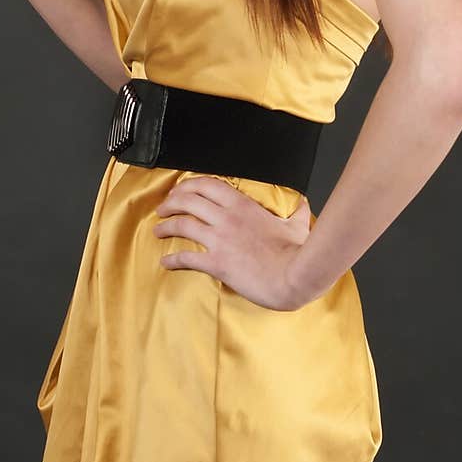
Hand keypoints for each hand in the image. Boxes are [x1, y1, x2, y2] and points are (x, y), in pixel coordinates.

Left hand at [152, 175, 312, 310]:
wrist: (295, 276)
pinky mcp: (218, 263)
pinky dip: (173, 259)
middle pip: (188, 200)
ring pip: (183, 224)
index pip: (207, 185)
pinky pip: (187, 258)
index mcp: (243, 205)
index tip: (180, 190)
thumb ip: (297, 211)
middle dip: (171, 202)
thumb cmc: (297, 252)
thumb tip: (303, 204)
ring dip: (166, 226)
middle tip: (164, 208)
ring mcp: (220, 240)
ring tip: (158, 230)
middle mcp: (227, 218)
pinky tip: (166, 262)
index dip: (188, 185)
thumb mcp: (298, 224)